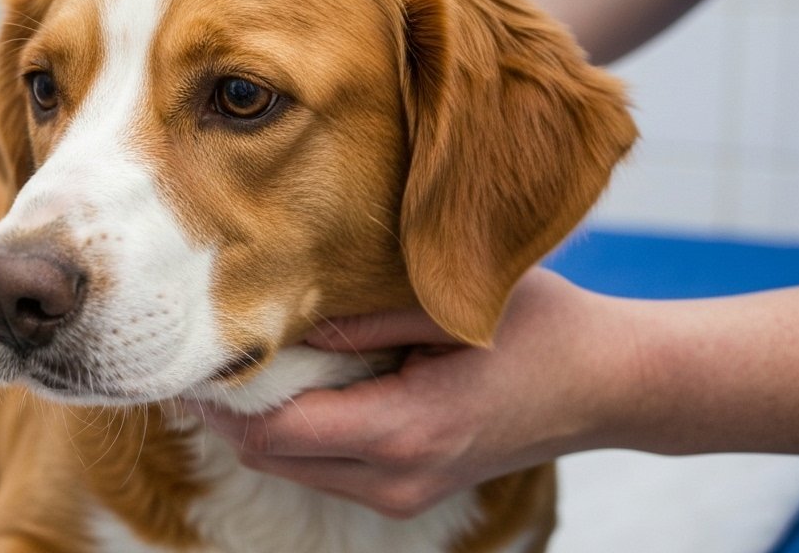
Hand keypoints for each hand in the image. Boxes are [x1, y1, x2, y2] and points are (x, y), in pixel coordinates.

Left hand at [195, 269, 632, 517]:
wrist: (610, 383)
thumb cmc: (541, 327)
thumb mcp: (448, 305)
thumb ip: (359, 319)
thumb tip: (276, 322)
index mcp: (404, 432)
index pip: (275, 430)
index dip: (220, 397)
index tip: (188, 352)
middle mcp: (396, 479)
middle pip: (270, 457)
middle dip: (225, 410)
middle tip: (194, 350)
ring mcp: (404, 493)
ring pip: (291, 467)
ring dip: (256, 421)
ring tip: (231, 360)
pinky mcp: (410, 489)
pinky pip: (324, 466)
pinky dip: (293, 431)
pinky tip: (286, 380)